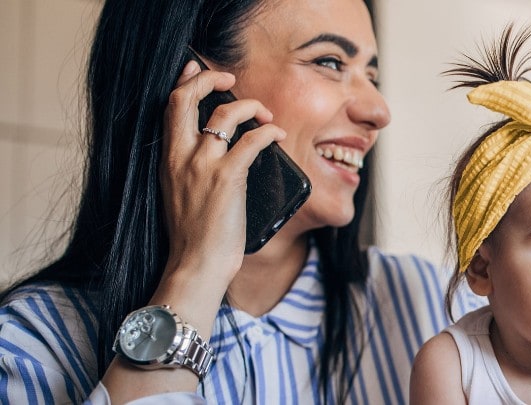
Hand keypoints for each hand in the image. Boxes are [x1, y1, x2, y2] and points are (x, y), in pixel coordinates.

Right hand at [160, 61, 285, 282]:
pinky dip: (269, 131)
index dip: (184, 82)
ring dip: (251, 107)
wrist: (196, 264)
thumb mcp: (180, 194)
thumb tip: (213, 154)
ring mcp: (203, 165)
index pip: (170, 108)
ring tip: (265, 114)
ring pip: (226, 115)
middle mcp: (181, 157)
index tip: (194, 69)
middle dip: (209, 79)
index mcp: (167, 160)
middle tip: (230, 80)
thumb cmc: (194, 236)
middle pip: (187, 99)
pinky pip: (253, 139)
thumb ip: (189, 170)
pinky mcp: (228, 177)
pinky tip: (278, 134)